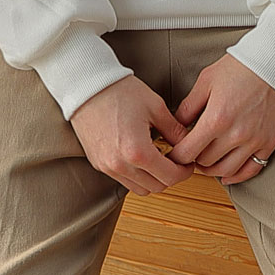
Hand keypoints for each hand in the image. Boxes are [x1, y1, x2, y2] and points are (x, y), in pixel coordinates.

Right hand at [70, 74, 194, 195]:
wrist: (86, 86)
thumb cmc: (120, 91)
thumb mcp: (155, 107)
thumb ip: (175, 131)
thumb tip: (188, 145)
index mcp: (137, 151)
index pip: (170, 177)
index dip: (184, 172)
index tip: (187, 163)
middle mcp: (121, 165)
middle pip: (157, 187)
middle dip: (170, 176)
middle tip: (175, 161)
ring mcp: (108, 167)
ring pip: (141, 189)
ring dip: (153, 179)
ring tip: (157, 159)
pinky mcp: (99, 164)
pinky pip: (125, 180)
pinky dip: (137, 175)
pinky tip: (141, 157)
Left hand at [167, 54, 274, 185]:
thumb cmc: (243, 66)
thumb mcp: (207, 80)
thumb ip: (189, 106)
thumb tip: (177, 125)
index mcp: (216, 118)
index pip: (188, 152)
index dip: (176, 156)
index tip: (174, 154)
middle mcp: (235, 135)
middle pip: (205, 162)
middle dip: (193, 160)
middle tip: (191, 153)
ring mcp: (254, 141)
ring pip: (226, 170)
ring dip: (212, 170)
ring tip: (206, 162)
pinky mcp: (269, 143)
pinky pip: (251, 170)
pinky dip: (236, 176)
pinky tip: (227, 175)